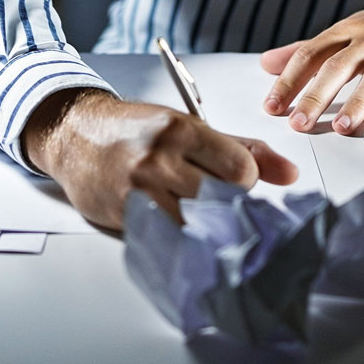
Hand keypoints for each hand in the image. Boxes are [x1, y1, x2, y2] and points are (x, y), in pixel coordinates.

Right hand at [21, 87, 298, 231]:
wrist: (74, 134)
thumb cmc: (134, 129)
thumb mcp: (187, 126)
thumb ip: (240, 148)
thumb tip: (290, 174)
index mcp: (181, 131)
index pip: (240, 169)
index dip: (246, 181)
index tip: (235, 181)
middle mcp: (160, 160)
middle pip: (221, 200)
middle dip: (227, 205)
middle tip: (217, 200)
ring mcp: (139, 191)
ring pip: (196, 224)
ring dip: (204, 225)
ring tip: (198, 214)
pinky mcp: (124, 217)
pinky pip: (167, 238)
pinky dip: (179, 236)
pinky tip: (177, 226)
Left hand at [260, 0, 363, 135]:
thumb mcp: (353, 30)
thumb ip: (312, 49)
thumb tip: (268, 62)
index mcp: (351, 30)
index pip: (311, 52)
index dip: (289, 79)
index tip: (272, 104)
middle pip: (339, 65)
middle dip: (316, 96)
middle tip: (298, 122)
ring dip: (357, 103)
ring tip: (342, 128)